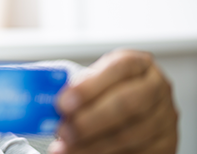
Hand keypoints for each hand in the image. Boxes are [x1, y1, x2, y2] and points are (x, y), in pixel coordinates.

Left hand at [50, 50, 178, 153]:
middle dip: (91, 120)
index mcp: (136, 64)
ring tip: (66, 149)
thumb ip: (72, 88)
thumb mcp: (88, 83)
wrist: (123, 115)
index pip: (119, 68)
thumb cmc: (100, 95)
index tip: (63, 103)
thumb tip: (41, 100)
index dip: (90, 86)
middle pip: (128, 104)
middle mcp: (156, 87)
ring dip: (93, 145)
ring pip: (131, 134)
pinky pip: (137, 153)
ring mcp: (165, 116)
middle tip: (63, 131)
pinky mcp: (166, 143)